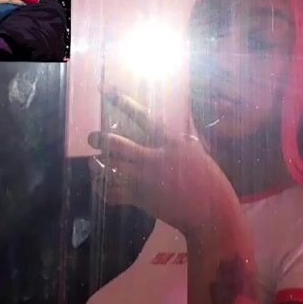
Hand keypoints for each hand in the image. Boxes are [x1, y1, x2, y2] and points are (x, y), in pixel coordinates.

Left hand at [88, 91, 236, 234]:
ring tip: (94, 163)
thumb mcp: (196, 150)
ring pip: (110, 170)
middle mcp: (155, 159)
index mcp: (171, 143)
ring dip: (97, 166)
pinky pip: (112, 194)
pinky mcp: (141, 200)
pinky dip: (102, 190)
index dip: (123, 102)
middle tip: (92, 137)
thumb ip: (181, 133)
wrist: (210, 213)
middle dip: (100, 139)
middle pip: (117, 145)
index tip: (107, 91)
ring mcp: (146, 181)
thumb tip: (176, 115)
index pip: (143, 118)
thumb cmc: (207, 179)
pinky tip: (101, 185)